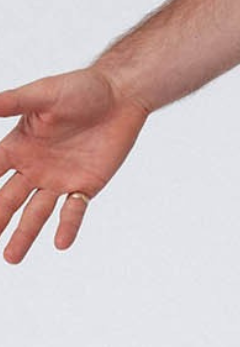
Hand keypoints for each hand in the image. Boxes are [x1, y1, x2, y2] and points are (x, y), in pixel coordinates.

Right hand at [0, 68, 150, 263]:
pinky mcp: (85, 185)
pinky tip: (60, 242)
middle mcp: (34, 167)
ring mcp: (59, 179)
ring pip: (36, 212)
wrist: (121, 95)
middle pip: (7, 199)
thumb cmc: (81, 88)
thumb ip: (12, 102)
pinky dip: (68, 225)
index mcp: (18, 146)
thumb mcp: (43, 94)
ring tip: (11, 258)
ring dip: (24, 234)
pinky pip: (74, 210)